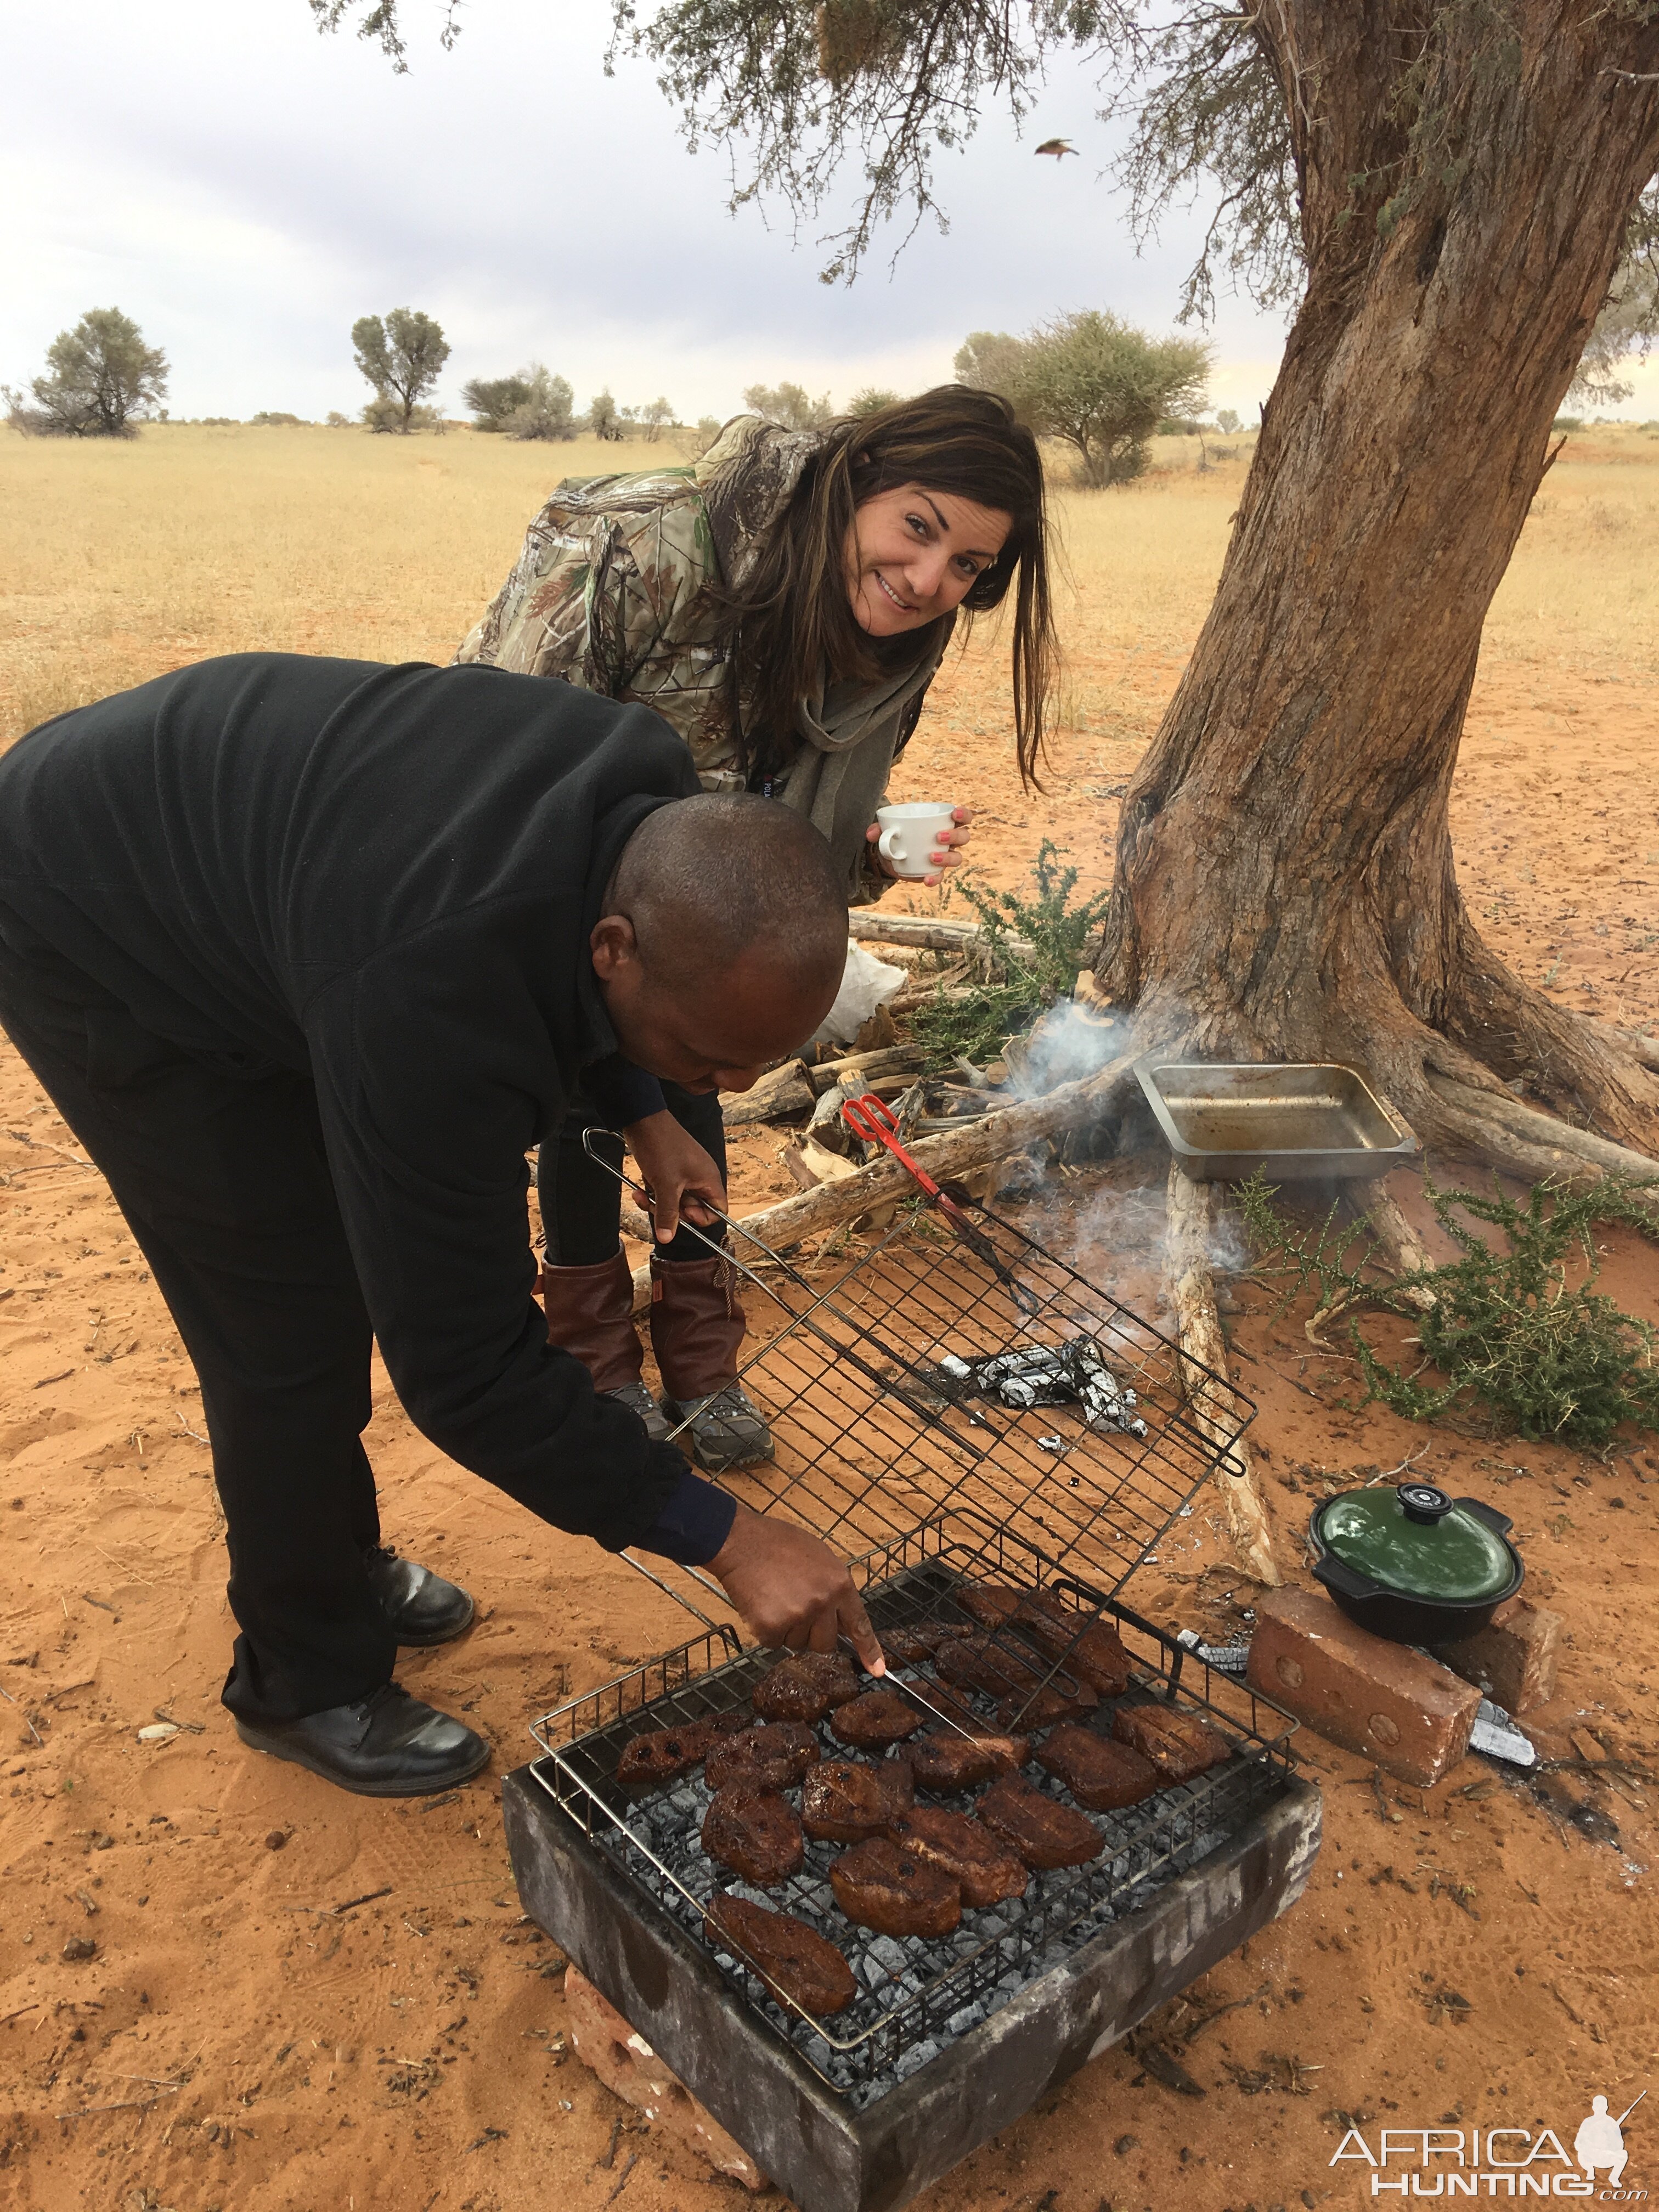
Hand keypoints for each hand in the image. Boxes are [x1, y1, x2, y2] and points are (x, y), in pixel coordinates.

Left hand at [623, 1109, 725, 1243]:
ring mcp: (684, 1174)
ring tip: (642, 1195)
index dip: (701, 1218)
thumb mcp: (664, 1185)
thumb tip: (666, 1238)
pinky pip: (664, 1192)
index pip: (718, 1210)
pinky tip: (639, 1188)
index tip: (683, 1214)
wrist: (643, 1121)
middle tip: (657, 1206)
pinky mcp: (669, 1171)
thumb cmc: (661, 1147)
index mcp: (709, 1179)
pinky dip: (652, 1194)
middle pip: (693, 1208)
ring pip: (675, 1202)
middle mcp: (700, 1178)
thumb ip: (667, 1214)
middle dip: (672, 1211)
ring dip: (657, 1203)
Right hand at [706, 1503, 886, 1673]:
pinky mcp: (771, 1628)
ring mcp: (797, 1617)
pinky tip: (761, 1605)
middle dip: (813, 1634)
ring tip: (776, 1598)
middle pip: (825, 1643)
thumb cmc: (779, 1544)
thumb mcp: (820, 1557)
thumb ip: (833, 1587)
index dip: (869, 1651)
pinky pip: (774, 1643)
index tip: (877, 1671)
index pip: (859, 1625)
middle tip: (796, 1610)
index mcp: (839, 1584)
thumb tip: (840, 1617)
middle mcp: (823, 1603)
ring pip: (798, 1644)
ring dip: (788, 1630)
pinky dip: (767, 1630)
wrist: (741, 1542)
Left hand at [865, 805, 974, 886]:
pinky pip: (942, 876)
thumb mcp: (888, 828)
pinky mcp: (936, 871)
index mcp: (944, 823)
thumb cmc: (898, 834)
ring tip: (931, 857)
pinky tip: (927, 879)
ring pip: (957, 857)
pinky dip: (936, 878)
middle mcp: (949, 840)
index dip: (964, 814)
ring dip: (947, 857)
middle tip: (938, 837)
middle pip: (964, 836)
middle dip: (955, 836)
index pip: (963, 817)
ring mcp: (944, 857)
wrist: (891, 856)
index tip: (954, 814)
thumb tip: (871, 833)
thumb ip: (879, 828)